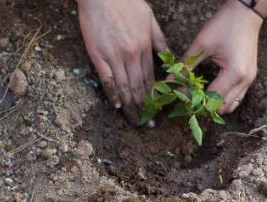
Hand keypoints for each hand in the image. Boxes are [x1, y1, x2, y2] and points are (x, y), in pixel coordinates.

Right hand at [77, 0, 167, 124]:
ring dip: (130, 106)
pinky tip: (116, 105)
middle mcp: (131, 55)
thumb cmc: (127, 3)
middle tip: (147, 124)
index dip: (155, 98)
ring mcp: (114, 56)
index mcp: (144, 48)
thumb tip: (169, 58)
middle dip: (144, 108)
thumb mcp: (150, 19)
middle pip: (139, 87)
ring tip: (134, 121)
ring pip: (124, 87)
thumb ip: (159, 40)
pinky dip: (111, 93)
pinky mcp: (97, 55)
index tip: (158, 111)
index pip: (151, 79)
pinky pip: (106, 79)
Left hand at [182, 0, 263, 114]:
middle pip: (222, 107)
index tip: (180, 98)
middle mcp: (244, 81)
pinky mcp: (250, 77)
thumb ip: (186, 65)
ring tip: (199, 96)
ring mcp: (249, 80)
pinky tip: (210, 91)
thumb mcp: (202, 44)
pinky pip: (237, 97)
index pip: (211, 98)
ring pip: (231, 105)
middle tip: (188, 99)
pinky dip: (223, 99)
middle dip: (204, 106)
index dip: (194, 101)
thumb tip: (169, 80)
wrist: (246, 12)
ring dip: (215, 104)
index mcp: (233, 73)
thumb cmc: (224, 24)